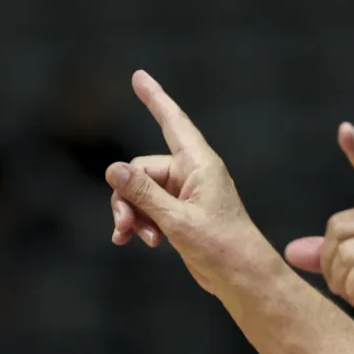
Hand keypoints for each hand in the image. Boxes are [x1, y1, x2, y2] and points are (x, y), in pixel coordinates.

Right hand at [106, 70, 280, 293]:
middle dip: (126, 196)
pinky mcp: (180, 212)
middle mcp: (192, 173)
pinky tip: (135, 241)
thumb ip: (143, 193)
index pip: (173, 121)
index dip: (155, 98)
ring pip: (139, 190)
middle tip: (125, 228)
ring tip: (133, 238)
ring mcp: (185, 193)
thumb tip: (112, 167)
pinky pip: (147, 206)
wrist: (241, 277)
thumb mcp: (176, 220)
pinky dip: (139, 222)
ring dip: (131, 214)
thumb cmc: (221, 246)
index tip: (138, 76)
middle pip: (140, 168)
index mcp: (200, 164)